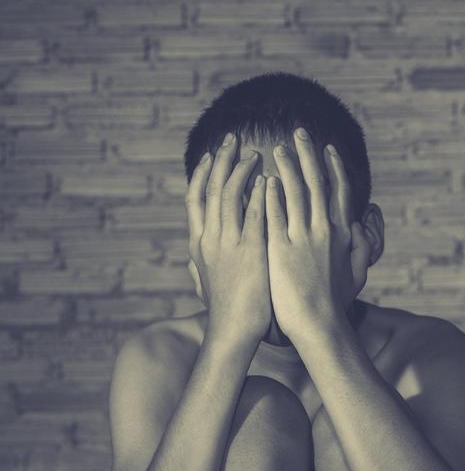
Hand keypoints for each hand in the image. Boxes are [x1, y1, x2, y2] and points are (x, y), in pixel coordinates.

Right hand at [185, 132, 271, 347]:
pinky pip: (255, 212)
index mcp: (197, 243)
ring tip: (255, 154)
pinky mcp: (250, 250)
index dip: (203, 172)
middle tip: (233, 139)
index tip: (212, 154)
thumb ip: (197, 268)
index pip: (195, 197)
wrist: (234, 331)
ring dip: (242, 170)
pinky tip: (269, 178)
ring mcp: (228, 242)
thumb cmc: (225, 310)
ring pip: (230, 194)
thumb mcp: (203, 285)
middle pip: (211, 187)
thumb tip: (189, 261)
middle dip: (222, 160)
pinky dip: (260, 193)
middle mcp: (209, 238)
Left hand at [265, 127, 370, 343]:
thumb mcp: (357, 273)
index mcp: (341, 232)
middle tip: (298, 133)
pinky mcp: (280, 249)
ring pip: (295, 192)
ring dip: (286, 167)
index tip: (326, 147)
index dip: (333, 166)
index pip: (338, 190)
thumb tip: (362, 227)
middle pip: (316, 182)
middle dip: (307, 154)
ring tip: (276, 148)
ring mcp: (301, 238)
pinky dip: (270, 195)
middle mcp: (323, 229)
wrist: (319, 324)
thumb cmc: (336, 302)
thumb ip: (360, 247)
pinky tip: (263, 179)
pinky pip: (274, 215)